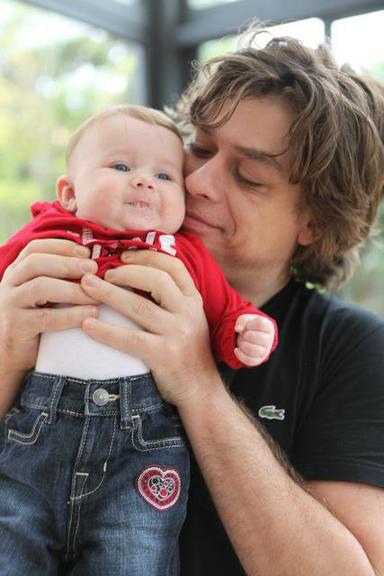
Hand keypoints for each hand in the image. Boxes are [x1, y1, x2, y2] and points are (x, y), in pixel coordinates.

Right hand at [0, 239, 97, 377]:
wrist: (10, 356)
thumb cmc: (35, 321)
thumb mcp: (44, 296)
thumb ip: (59, 280)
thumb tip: (94, 266)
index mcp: (17, 272)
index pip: (35, 248)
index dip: (61, 246)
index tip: (87, 251)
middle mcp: (9, 283)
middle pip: (36, 262)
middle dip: (68, 263)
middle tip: (94, 269)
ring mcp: (9, 304)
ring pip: (41, 287)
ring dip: (73, 289)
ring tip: (96, 295)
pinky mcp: (15, 327)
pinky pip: (45, 317)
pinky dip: (71, 315)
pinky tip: (90, 314)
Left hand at [81, 250, 218, 406]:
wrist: (201, 390)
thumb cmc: (188, 353)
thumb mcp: (189, 319)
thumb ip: (172, 299)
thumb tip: (137, 275)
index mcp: (193, 300)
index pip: (173, 266)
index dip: (146, 256)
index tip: (123, 255)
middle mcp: (188, 312)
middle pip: (155, 279)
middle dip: (124, 272)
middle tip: (101, 273)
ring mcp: (177, 333)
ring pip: (138, 305)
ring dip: (108, 293)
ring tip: (86, 287)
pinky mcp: (164, 355)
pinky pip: (129, 338)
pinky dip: (105, 331)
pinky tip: (88, 325)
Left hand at [234, 314, 275, 365]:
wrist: (250, 336)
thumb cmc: (249, 326)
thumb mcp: (246, 319)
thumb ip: (242, 320)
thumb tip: (238, 329)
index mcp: (269, 327)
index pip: (260, 324)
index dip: (250, 324)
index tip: (248, 326)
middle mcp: (269, 340)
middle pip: (258, 337)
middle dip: (247, 335)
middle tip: (245, 334)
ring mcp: (265, 351)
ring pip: (253, 350)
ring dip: (243, 344)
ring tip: (242, 341)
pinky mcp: (258, 360)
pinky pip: (250, 361)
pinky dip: (240, 355)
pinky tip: (236, 350)